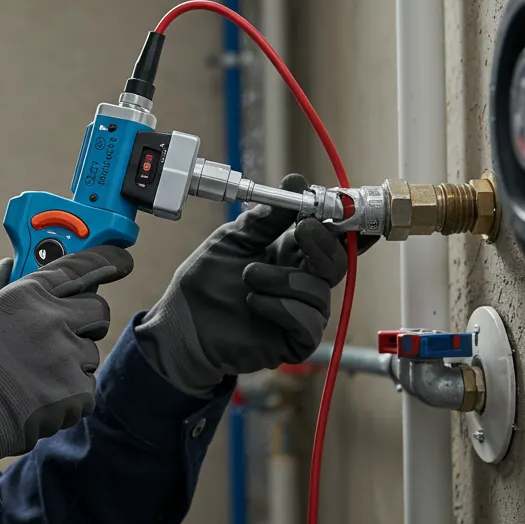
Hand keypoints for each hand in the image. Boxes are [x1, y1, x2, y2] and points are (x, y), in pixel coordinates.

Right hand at [0, 246, 134, 461]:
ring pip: (90, 354)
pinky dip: (68, 397)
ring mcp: (68, 358)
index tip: (121, 260)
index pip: (79, 266)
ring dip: (72, 364)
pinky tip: (37, 400)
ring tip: (34, 378)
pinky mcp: (77, 394)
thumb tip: (4, 266)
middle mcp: (53, 321)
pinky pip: (85, 391)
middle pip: (98, 311)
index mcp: (26, 295)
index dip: (106, 259)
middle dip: (86, 322)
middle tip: (61, 336)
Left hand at [134, 174, 371, 396]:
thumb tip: (295, 183)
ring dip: (283, 279)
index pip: (329, 238)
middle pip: (336, 262)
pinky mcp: (295, 340)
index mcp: (289, 255)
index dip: (341, 224)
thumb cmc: (204, 284)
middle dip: (323, 243)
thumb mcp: (231, 241)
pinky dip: (282, 307)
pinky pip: (308, 322)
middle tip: (302, 229)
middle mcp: (300, 281)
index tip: (340, 207)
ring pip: (318, 291)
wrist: (183, 326)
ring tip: (248, 276)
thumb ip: (265, 219)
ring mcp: (300, 312)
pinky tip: (254, 302)